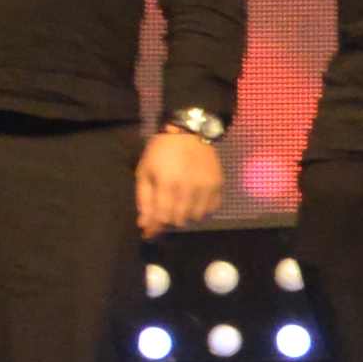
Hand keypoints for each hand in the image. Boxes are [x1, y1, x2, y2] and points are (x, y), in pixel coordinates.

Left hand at [135, 121, 228, 235]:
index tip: (150, 231)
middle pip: (178, 219)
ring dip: (185, 215)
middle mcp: (188, 187)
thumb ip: (144, 199)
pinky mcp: (218, 184)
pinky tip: (195, 199)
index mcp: (167, 183)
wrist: (189, 130)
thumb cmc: (161, 151)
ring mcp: (206, 187)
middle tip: (165, 210)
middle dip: (168, 219)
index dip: (155, 227)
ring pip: (195, 217)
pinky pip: (211, 209)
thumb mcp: (145, 171)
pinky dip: (202, 209)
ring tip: (180, 203)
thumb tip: (144, 224)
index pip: (163, 217)